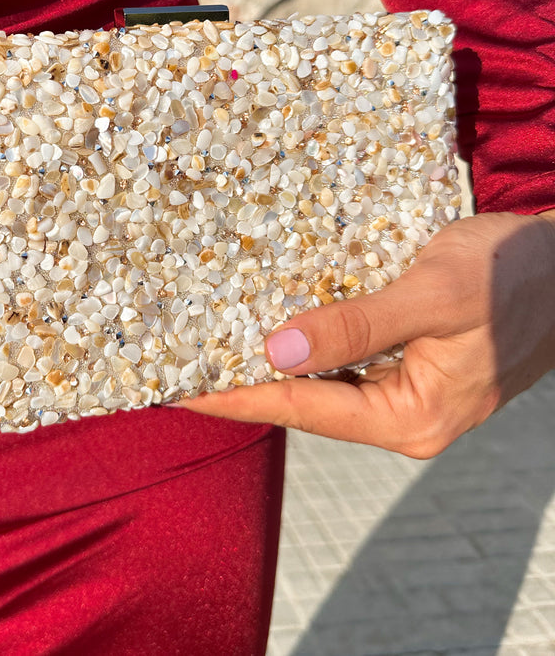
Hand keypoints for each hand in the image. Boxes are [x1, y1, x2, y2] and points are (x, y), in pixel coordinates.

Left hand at [178, 211, 554, 457]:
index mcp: (410, 416)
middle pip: (305, 400)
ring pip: (324, 379)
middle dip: (243, 379)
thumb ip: (359, 325)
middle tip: (176, 360)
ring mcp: (410, 387)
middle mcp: (404, 413)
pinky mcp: (414, 358)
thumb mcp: (435, 296)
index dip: (235, 395)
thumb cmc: (514, 275)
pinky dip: (307, 339)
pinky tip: (273, 318)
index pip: (300, 409)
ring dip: (271, 358)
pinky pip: (347, 356)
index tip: (176, 388)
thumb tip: (277, 353)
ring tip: (208, 340)